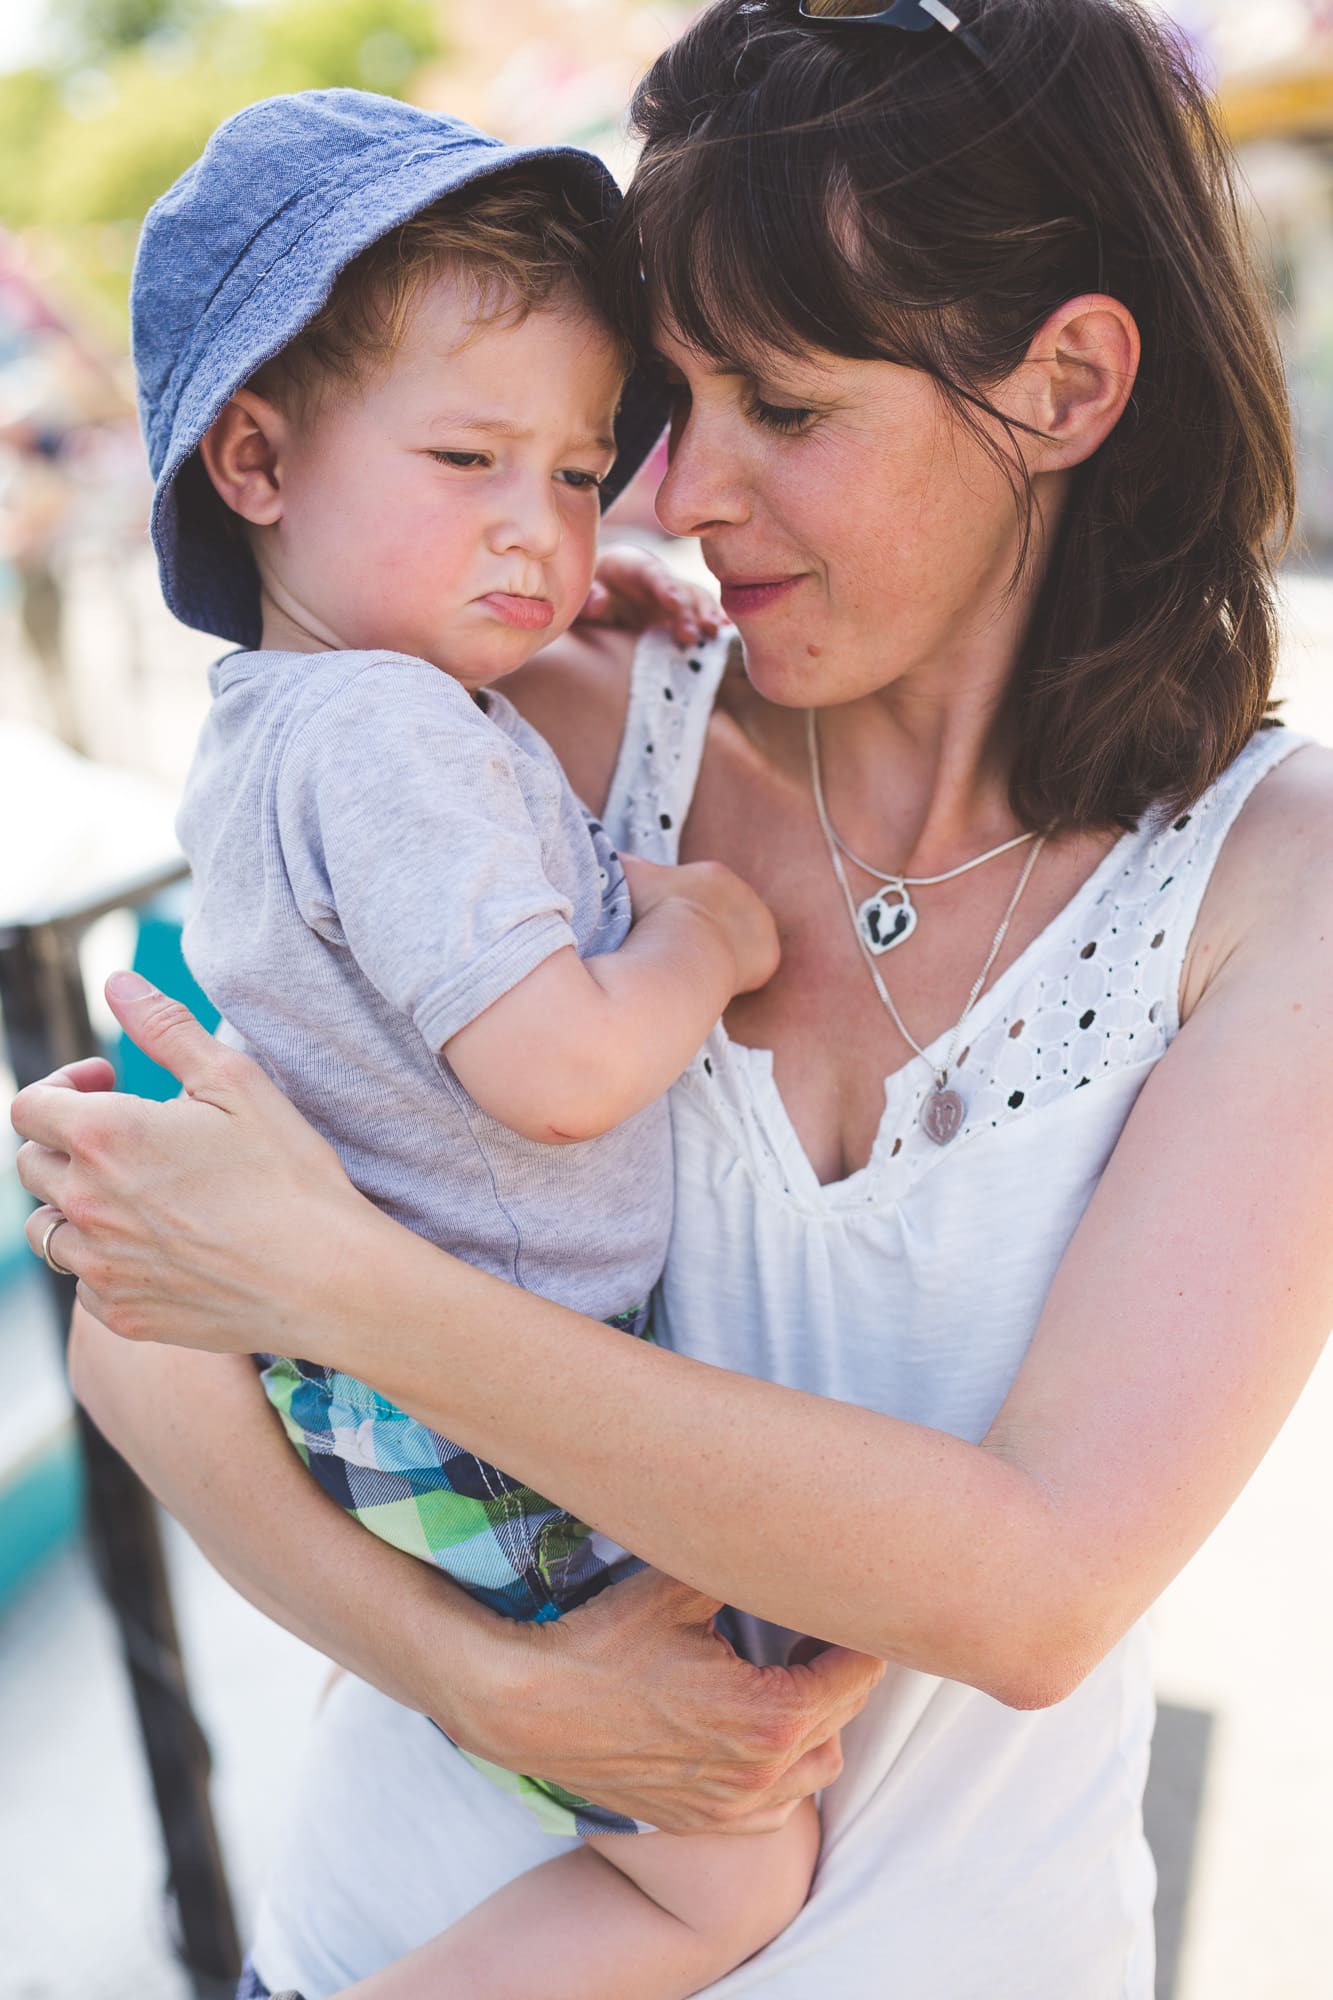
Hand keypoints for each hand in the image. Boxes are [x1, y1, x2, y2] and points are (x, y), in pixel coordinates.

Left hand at [11, 970, 376, 1349]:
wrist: (326, 1278)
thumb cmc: (288, 1174)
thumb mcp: (235, 1082)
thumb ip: (166, 1028)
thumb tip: (117, 984)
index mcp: (105, 1137)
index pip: (29, 1107)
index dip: (62, 1085)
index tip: (107, 1083)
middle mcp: (85, 1204)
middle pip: (31, 1165)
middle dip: (67, 1141)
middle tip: (127, 1135)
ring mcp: (100, 1267)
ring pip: (46, 1230)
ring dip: (74, 1204)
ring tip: (133, 1193)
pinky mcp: (123, 1314)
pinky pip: (83, 1283)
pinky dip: (103, 1260)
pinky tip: (156, 1245)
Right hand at [442, 1568, 884, 1834]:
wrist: (527, 1707)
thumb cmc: (602, 1642)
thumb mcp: (680, 1586)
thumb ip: (744, 1563)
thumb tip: (787, 1529)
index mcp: (770, 1717)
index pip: (856, 1673)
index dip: (858, 1630)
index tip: (846, 1600)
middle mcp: (761, 1776)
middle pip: (844, 1717)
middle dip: (841, 1668)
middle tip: (818, 1623)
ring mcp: (731, 1809)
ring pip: (818, 1769)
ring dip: (820, 1723)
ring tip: (792, 1675)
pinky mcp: (702, 1822)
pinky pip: (777, 1808)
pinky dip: (785, 1772)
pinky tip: (758, 1731)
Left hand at [577, 544, 721, 648]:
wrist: (594, 595)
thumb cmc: (585, 592)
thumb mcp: (580, 592)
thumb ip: (588, 594)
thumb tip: (599, 601)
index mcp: (630, 566)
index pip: (651, 573)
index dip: (664, 586)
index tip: (673, 602)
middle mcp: (656, 578)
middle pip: (677, 588)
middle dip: (687, 610)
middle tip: (691, 633)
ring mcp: (671, 595)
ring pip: (695, 601)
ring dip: (705, 616)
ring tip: (715, 633)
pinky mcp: (679, 613)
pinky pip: (700, 614)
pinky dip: (714, 620)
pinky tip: (726, 632)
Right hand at [622, 854, 779, 994]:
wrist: (686, 948)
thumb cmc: (654, 914)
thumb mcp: (628, 878)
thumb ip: (617, 866)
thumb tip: (600, 858)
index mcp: (713, 876)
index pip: (693, 893)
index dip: (674, 912)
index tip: (661, 930)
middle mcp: (744, 896)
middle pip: (716, 915)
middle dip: (697, 930)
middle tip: (674, 951)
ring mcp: (761, 926)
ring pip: (735, 939)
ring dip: (716, 952)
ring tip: (690, 969)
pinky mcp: (769, 955)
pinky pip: (750, 966)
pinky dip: (732, 973)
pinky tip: (711, 981)